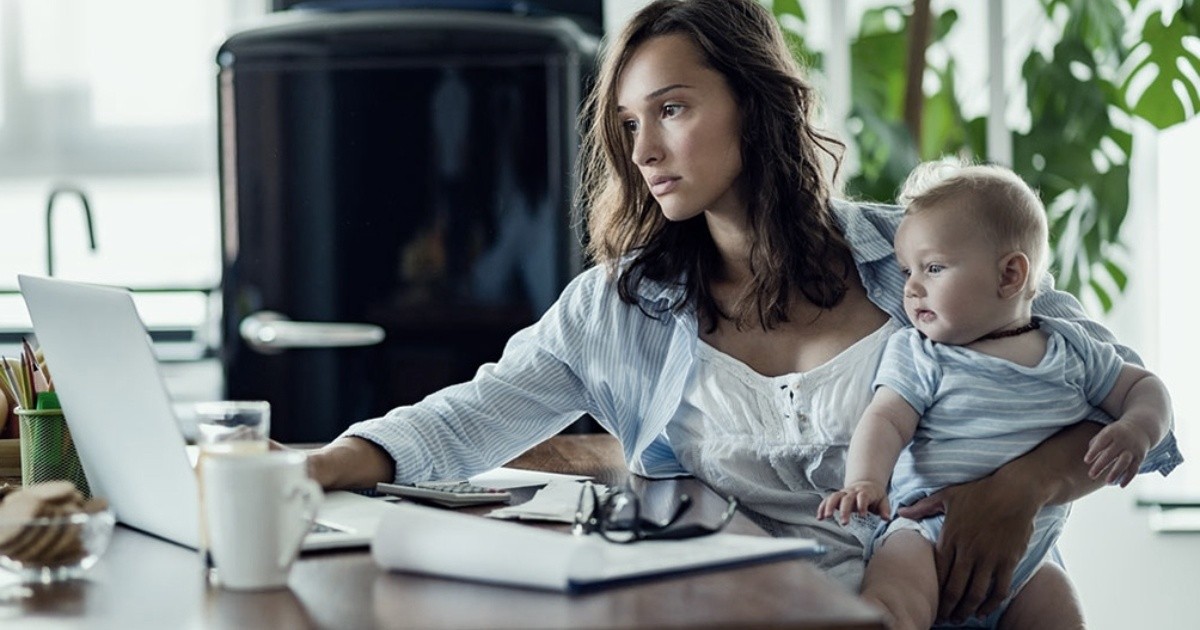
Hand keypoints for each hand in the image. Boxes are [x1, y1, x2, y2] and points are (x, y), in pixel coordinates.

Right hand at [816, 481, 889, 523]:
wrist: (866, 484)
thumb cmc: (875, 496)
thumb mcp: (883, 500)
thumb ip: (885, 509)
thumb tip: (886, 518)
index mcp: (865, 492)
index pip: (863, 496)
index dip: (862, 504)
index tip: (862, 515)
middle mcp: (852, 492)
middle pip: (846, 498)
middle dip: (844, 510)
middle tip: (844, 523)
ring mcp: (843, 493)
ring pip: (834, 497)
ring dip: (829, 506)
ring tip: (826, 517)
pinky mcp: (836, 496)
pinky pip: (827, 500)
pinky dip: (822, 507)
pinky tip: (819, 517)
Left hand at [897, 474, 1036, 623]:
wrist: (1015, 490)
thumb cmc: (980, 491)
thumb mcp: (947, 495)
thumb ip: (923, 507)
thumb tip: (901, 511)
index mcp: (950, 537)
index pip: (938, 573)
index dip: (933, 592)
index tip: (930, 603)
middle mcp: (968, 551)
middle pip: (954, 588)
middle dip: (947, 608)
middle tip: (943, 619)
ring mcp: (989, 557)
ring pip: (975, 593)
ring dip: (966, 610)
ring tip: (960, 619)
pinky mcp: (1008, 561)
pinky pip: (999, 589)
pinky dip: (991, 604)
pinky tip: (983, 611)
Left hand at [1083, 422, 1149, 486]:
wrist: (1140, 429)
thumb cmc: (1115, 433)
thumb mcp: (1106, 433)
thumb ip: (1095, 444)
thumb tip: (1088, 460)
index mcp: (1112, 432)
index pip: (1102, 442)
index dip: (1094, 451)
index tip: (1086, 461)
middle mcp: (1123, 440)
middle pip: (1111, 454)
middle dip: (1101, 465)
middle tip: (1091, 475)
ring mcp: (1132, 449)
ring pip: (1124, 462)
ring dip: (1116, 472)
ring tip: (1107, 482)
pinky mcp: (1140, 457)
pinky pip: (1134, 468)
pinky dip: (1128, 477)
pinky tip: (1121, 485)